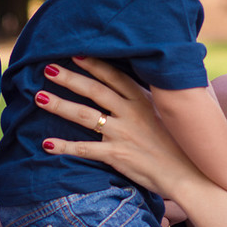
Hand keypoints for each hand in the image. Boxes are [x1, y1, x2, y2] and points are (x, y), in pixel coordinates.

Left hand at [37, 58, 203, 198]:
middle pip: (95, 90)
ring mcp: (123, 134)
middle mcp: (131, 113)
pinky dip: (64, 146)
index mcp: (143, 100)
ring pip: (85, 115)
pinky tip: (46, 143)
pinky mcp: (117, 155)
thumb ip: (153, 98)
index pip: (115, 76)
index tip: (75, 53)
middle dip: (70, 78)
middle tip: (48, 67)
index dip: (94, 64)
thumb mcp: (169, 114)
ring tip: (38, 97)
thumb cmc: (180, 144)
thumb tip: (147, 83)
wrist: (189, 174)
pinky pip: (85, 149)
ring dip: (59, 105)